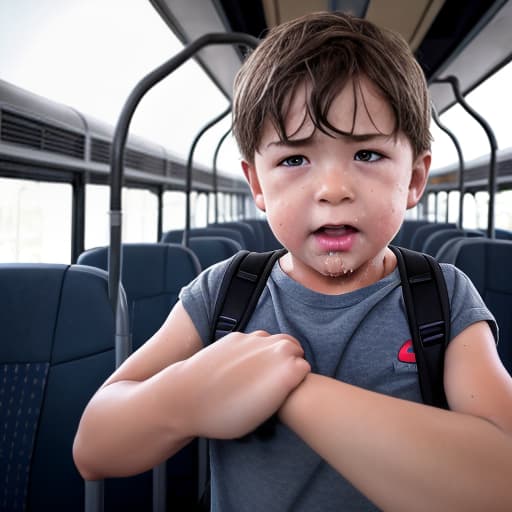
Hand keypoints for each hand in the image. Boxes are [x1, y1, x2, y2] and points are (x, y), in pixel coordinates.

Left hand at [180, 330, 310, 438]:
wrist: (186, 398)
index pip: (305, 368)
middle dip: (291, 359)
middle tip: (280, 378)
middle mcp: (274, 349)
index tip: (289, 390)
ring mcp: (254, 339)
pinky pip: (255, 338)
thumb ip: (282, 391)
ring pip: (275, 339)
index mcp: (287, 369)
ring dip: (274, 350)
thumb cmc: (225, 414)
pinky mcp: (236, 335)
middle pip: (294, 347)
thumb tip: (288, 380)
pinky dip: (256, 347)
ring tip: (263, 370)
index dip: (298, 380)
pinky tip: (244, 364)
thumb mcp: (264, 414)